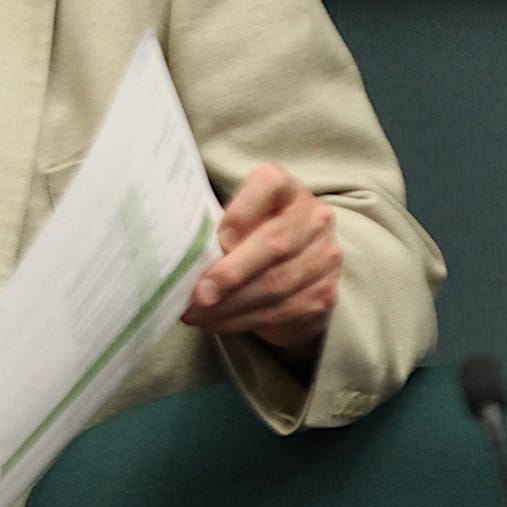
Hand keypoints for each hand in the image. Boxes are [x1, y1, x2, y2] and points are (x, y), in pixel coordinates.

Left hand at [182, 164, 340, 349]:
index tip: (218, 238)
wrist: (293, 264)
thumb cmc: (248, 233)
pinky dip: (243, 320)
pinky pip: (282, 311)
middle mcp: (313, 218)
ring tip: (197, 314)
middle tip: (198, 294)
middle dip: (230, 273)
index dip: (242, 211)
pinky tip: (217, 323)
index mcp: (285, 188)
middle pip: (273, 243)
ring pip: (276, 284)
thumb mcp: (233, 218)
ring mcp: (324, 257)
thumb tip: (182, 254)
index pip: (269, 184)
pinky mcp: (324, 293)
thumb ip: (215, 224)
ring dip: (231, 305)